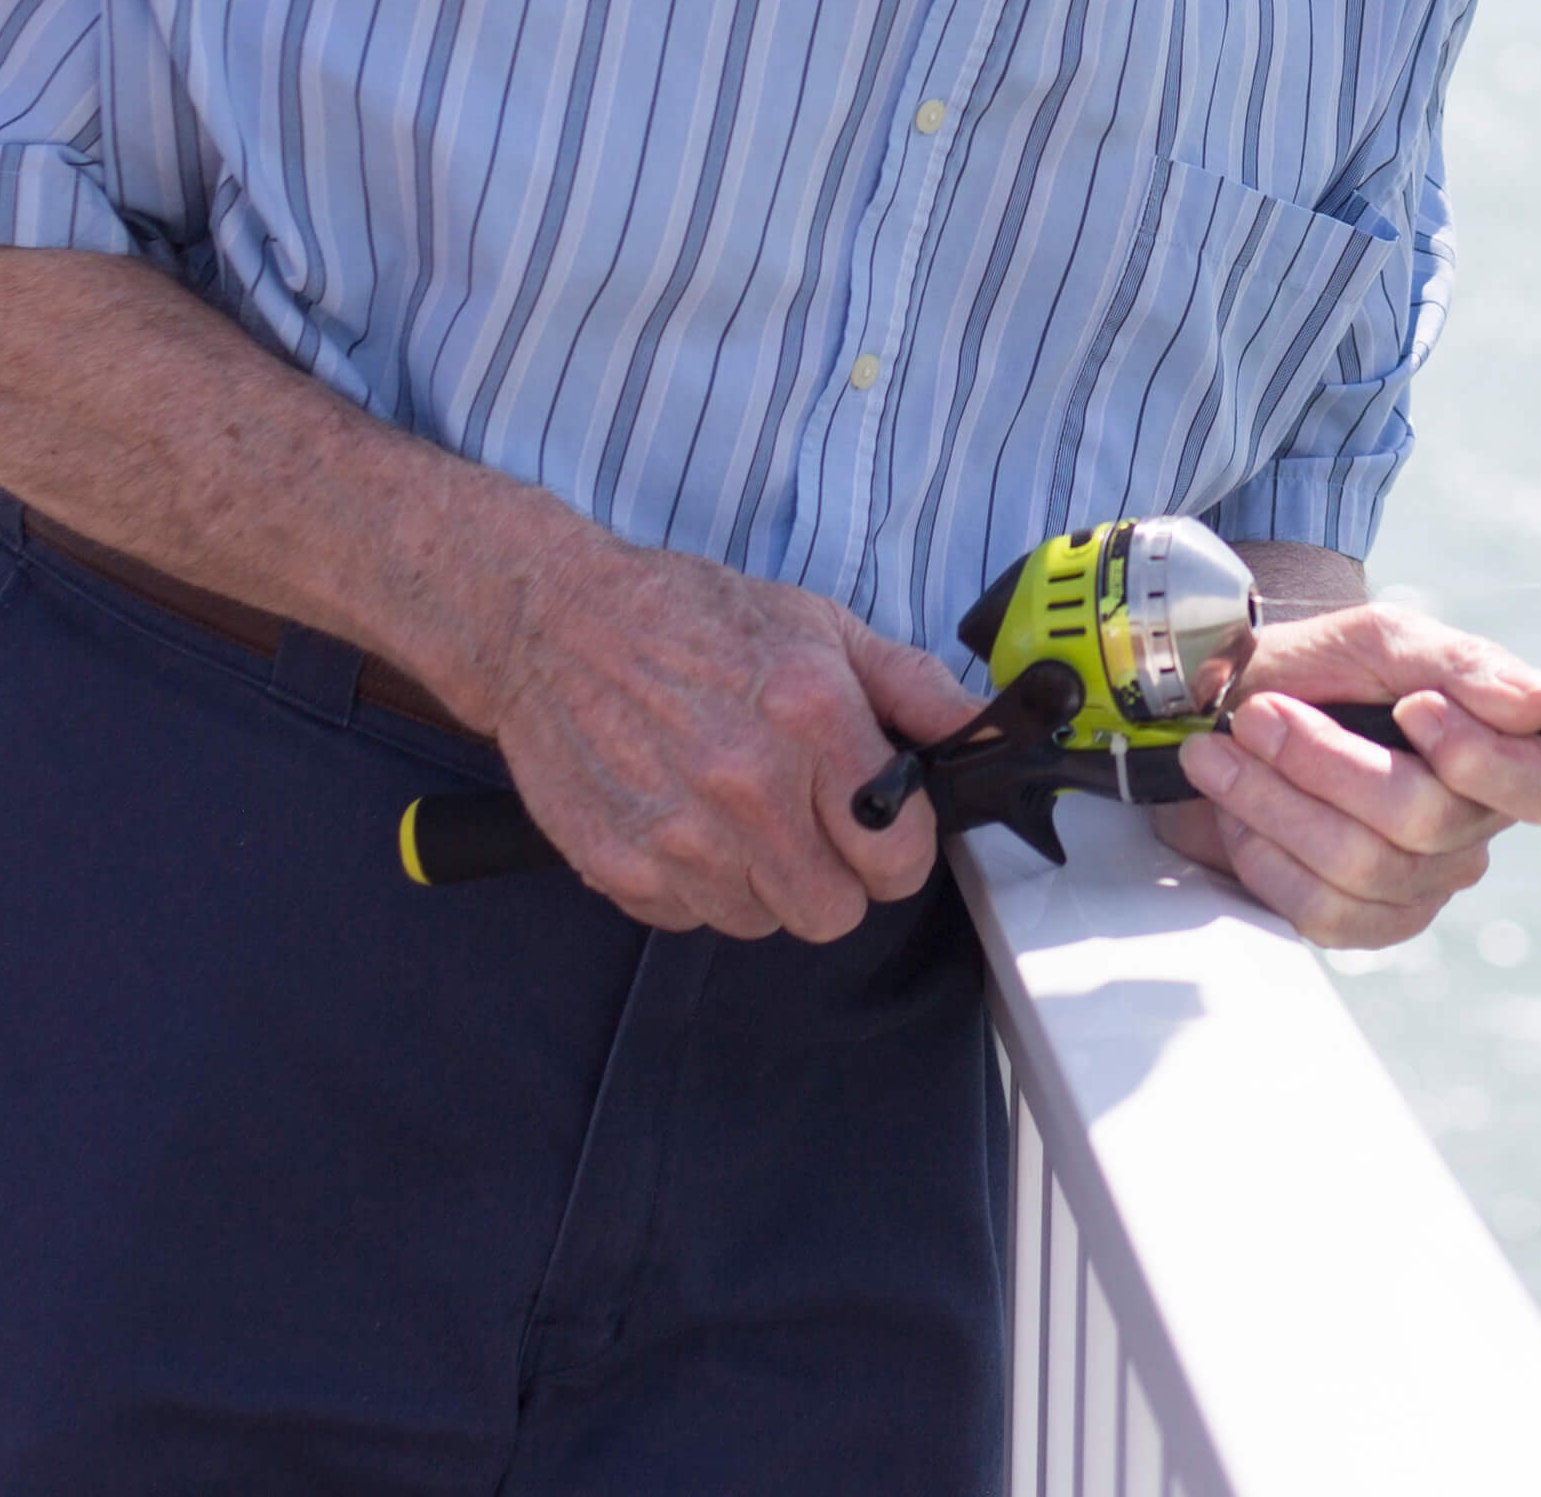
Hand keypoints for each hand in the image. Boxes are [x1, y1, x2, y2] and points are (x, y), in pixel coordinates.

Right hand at [481, 535, 982, 939]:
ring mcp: (678, 836)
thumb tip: (986, 733)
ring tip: (737, 811)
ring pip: (763, 922)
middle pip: (833, 912)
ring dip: (762, 881)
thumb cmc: (692, 616)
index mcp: (812, 716)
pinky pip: (692, 919)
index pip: (898, 856)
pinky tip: (684, 818)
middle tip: (808, 822)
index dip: (898, 848)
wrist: (554, 621)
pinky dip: (697, 885)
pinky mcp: (620, 867)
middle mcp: (748, 785)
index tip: (881, 828)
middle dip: (834, 875)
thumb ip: (913, 687)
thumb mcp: (820, 625)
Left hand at [1158, 599, 1540, 947]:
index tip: (1414, 708)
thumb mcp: (1387, 641)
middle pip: (1426, 820)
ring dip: (1273, 801)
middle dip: (1323, 759)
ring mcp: (1422, 883)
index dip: (1485, 759)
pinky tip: (1239, 810)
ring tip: (1226, 752)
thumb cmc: (1324, 670)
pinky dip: (1264, 853)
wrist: (1233, 709)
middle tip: (1259, 715)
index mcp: (1505, 752)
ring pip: (1362, 866)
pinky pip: (1322, 911)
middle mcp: (1474, 826)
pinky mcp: (1363, 923)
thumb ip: (1464, 666)